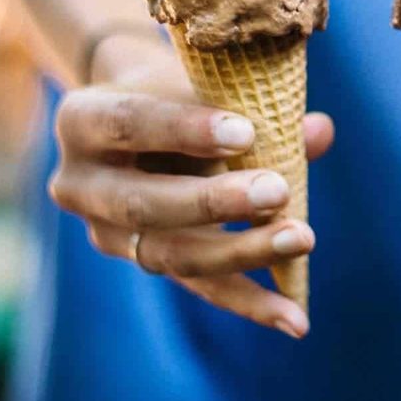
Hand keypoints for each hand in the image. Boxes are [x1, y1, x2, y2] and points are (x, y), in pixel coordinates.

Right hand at [50, 39, 332, 338]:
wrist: (145, 113)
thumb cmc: (177, 90)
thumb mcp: (202, 83)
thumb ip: (256, 105)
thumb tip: (320, 132)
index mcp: (83, 121)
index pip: (130, 123)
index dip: (186, 131)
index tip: (246, 132)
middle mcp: (80, 184)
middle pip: (142, 204)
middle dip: (213, 202)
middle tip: (277, 191)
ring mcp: (106, 233)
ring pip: (171, 255)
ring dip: (241, 251)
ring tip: (302, 239)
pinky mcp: (144, 262)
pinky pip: (198, 286)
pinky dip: (250, 301)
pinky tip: (295, 318)